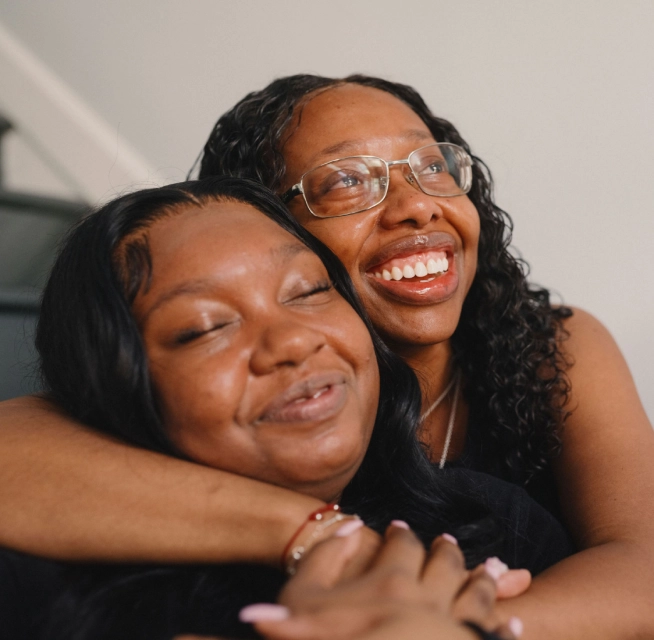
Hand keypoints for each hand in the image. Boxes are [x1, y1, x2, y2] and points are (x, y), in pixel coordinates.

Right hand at [243, 522, 523, 639]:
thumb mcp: (301, 596)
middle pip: (446, 566)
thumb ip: (325, 557)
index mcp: (391, 583)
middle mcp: (426, 603)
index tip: (401, 529)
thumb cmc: (316, 639)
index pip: (403, 545)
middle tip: (448, 542)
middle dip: (448, 551)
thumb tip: (354, 526)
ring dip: (483, 582)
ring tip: (491, 571)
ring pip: (475, 599)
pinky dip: (503, 628)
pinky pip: (490, 636)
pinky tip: (514, 624)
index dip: (401, 535)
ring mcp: (449, 632)